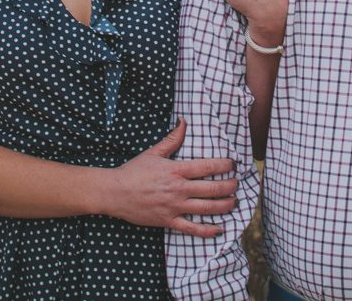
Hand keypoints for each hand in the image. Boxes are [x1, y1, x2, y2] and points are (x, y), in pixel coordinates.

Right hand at [106, 120, 235, 236]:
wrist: (114, 192)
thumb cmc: (134, 171)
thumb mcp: (153, 152)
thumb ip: (172, 138)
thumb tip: (184, 121)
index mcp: (176, 170)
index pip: (207, 167)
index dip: (224, 165)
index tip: (233, 165)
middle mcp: (178, 189)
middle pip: (212, 189)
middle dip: (229, 186)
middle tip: (237, 184)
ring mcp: (174, 207)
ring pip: (206, 208)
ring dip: (224, 206)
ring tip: (234, 203)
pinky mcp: (168, 221)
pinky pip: (191, 229)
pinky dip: (207, 231)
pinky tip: (219, 229)